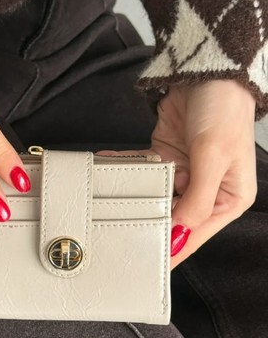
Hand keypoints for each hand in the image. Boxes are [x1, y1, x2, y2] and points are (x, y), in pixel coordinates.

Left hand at [97, 80, 256, 269]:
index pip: (196, 233)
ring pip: (154, 197)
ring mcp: (183, 174)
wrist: (206, 70)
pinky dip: (126, 170)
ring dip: (134, 197)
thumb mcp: (213, 156)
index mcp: (228, 198)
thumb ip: (197, 198)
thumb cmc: (223, 110)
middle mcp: (206, 190)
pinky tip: (109, 169)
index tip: (149, 267)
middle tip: (120, 237)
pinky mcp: (165, 157)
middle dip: (149, 224)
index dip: (172, 250)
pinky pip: (142, 171)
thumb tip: (179, 229)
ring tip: (110, 206)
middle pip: (172, 217)